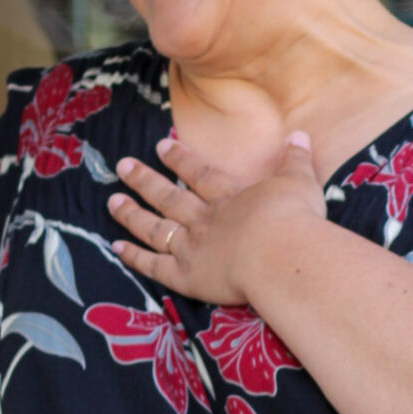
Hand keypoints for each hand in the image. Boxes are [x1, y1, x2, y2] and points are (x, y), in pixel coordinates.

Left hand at [109, 129, 325, 304]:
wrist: (280, 254)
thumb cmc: (294, 220)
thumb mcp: (299, 183)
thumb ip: (296, 161)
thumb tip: (300, 136)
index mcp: (229, 198)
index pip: (200, 173)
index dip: (180, 159)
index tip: (161, 145)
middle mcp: (205, 219)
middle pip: (169, 197)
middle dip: (144, 181)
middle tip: (122, 166)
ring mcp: (192, 248)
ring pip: (155, 228)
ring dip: (132, 214)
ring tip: (112, 202)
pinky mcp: (187, 277)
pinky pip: (154, 266)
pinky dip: (134, 258)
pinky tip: (116, 248)